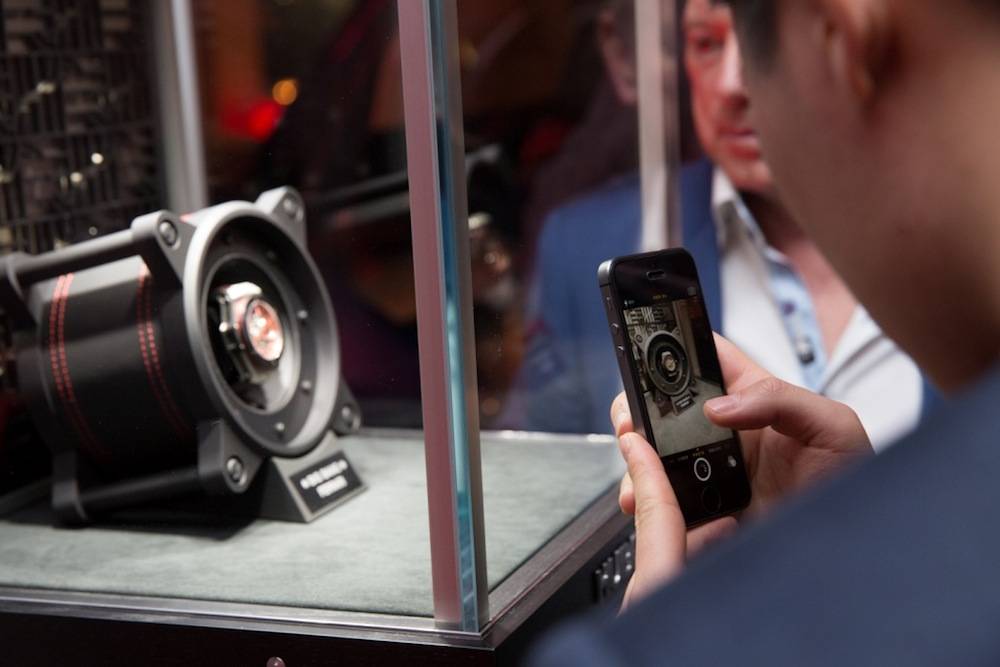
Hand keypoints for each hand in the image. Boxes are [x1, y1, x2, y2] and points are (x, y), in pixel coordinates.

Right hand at [612, 334, 872, 607]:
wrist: (852, 553)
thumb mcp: (832, 425)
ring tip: (636, 481)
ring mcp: (710, 472)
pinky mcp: (705, 512)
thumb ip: (781, 400)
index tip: (644, 354)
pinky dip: (651, 508)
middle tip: (631, 426)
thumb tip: (718, 408)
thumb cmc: (855, 481)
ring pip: (655, 458)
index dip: (673, 348)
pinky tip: (654, 511)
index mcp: (753, 399)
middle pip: (664, 408)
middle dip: (637, 410)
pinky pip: (667, 505)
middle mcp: (724, 433)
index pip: (705, 359)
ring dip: (636, 465)